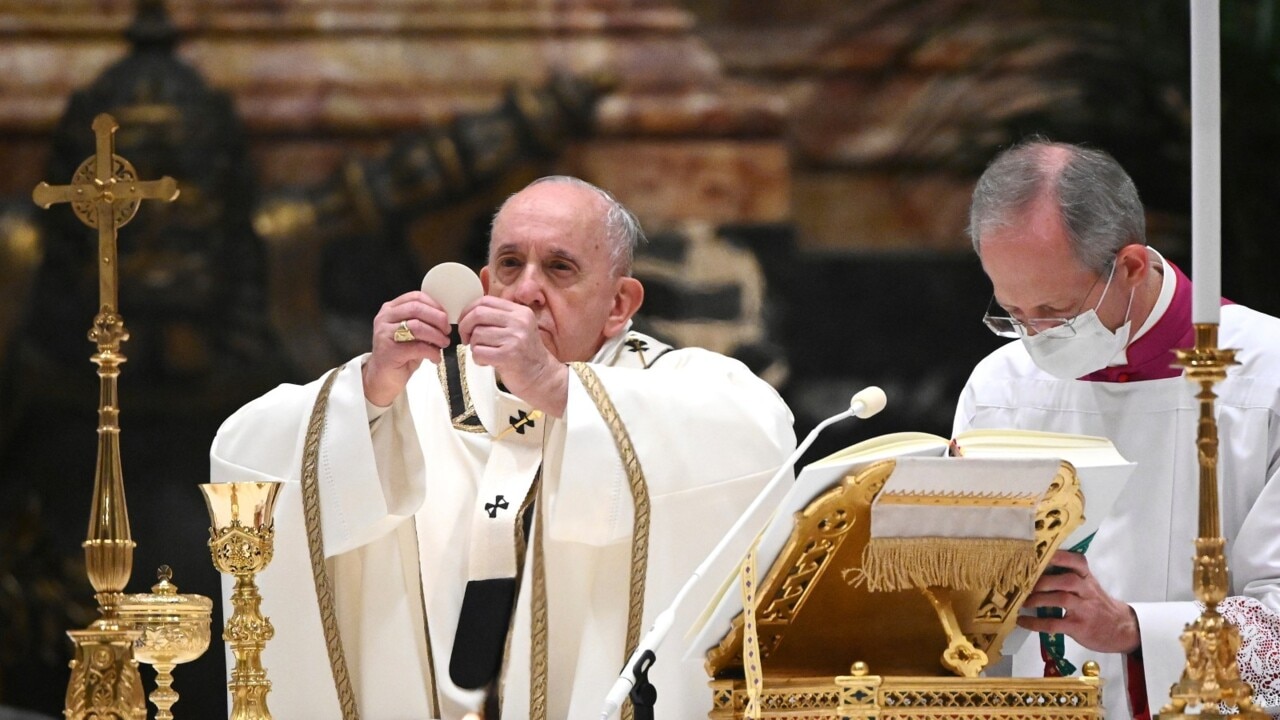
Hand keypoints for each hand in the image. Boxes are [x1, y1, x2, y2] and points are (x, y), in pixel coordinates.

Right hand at [363, 291, 450, 406]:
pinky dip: (432, 352)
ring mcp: (384, 334)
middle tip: (447, 330)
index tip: (445, 316)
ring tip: (444, 343)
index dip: (435, 305)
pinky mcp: (389, 351)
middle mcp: (385, 318)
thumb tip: (445, 318)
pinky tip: (435, 358)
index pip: (415, 297)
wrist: (382, 378)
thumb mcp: (411, 334)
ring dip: (437, 335)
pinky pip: (417, 347)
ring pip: (417, 326)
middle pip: (417, 308)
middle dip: (438, 319)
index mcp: (390, 309)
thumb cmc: (400, 355)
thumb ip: (423, 322)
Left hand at [458, 296, 567, 415]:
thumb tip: (469, 313)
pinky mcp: (508, 356)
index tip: (465, 321)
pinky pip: (479, 352)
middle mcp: (519, 322)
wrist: (542, 377)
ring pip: (477, 335)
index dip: (469, 310)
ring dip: (474, 346)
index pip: (486, 300)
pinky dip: (477, 359)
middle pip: (478, 314)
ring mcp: (515, 339)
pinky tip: (486, 362)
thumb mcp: (519, 329)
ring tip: (484, 353)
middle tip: (466, 338)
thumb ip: (499, 318)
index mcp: (520, 312)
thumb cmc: (525, 355)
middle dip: (465, 326)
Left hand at [1016, 550, 1140, 653]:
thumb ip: (1069, 576)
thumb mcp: (1089, 586)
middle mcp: (1087, 591)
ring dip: (1038, 599)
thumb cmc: (1098, 605)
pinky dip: (1036, 623)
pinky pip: (1055, 623)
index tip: (1039, 554)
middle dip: (1044, 580)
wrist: (1122, 629)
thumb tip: (1036, 570)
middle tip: (1024, 583)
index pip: (1076, 561)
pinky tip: (1023, 621)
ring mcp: (1084, 609)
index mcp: (1087, 578)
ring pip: (1062, 599)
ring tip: (1022, 602)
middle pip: (1067, 580)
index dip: (1059, 556)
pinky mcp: (1079, 627)